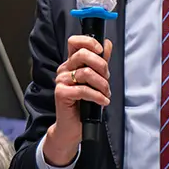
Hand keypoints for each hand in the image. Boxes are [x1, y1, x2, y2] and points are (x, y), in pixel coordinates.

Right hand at [42, 35, 111, 165]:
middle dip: (101, 65)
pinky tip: (103, 101)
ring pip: (86, 73)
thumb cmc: (84, 104)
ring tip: (106, 93)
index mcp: (71, 63)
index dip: (89, 41)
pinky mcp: (61, 93)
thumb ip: (100, 62)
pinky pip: (83, 90)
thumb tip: (107, 44)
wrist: (72, 127)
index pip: (75, 42)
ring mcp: (61, 81)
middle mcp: (64, 69)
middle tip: (107, 78)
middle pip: (82, 54)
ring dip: (102, 84)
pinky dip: (97, 96)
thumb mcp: (96, 80)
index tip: (101, 50)